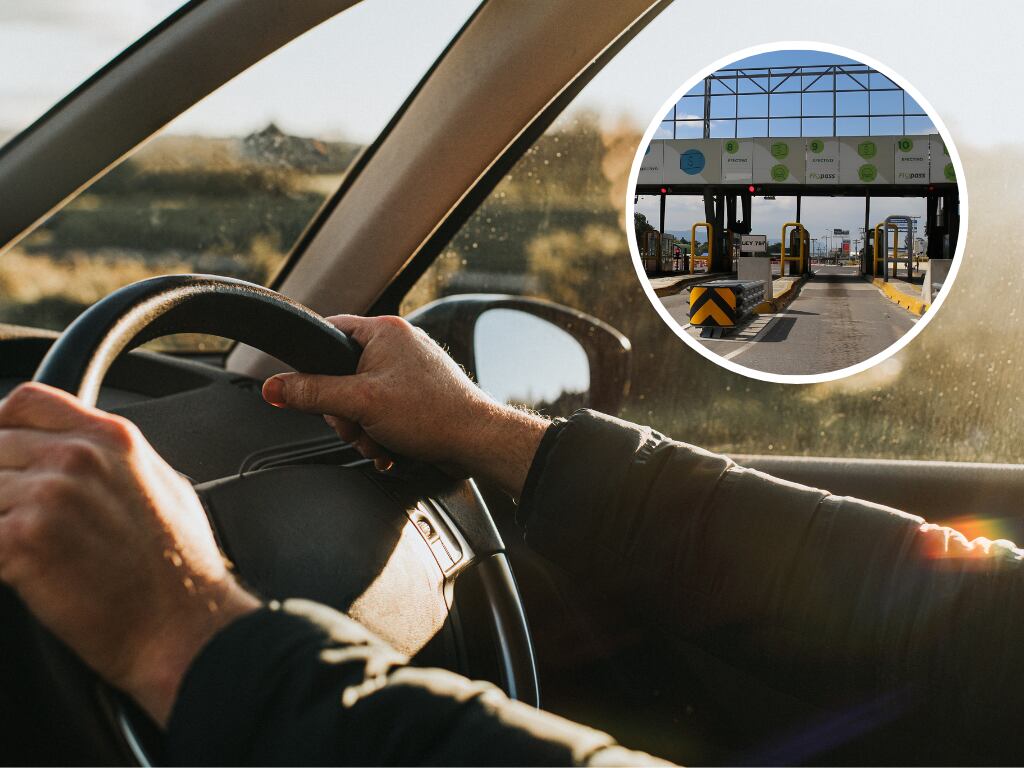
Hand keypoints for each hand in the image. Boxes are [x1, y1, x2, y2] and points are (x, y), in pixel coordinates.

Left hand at [0, 383, 259, 725]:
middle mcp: (78, 457)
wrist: (184, 627)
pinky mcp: (24, 540)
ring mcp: (49, 495)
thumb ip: (117, 462)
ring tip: (23, 549)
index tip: (1, 456)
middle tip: (16, 518)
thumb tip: (81, 456)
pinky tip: (16, 570)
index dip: (1, 426)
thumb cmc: (181, 571)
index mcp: (113, 439)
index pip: (26, 401)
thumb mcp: (165, 487)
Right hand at [262, 315, 549, 496]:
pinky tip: (390, 447)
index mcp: (384, 330)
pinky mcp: (418, 395)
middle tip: (358, 426)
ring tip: (380, 440)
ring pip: (361, 399)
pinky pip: (383, 411)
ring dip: (363, 428)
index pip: (329, 331)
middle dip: (345, 412)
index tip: (309, 387)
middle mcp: (399, 344)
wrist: (476, 442)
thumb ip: (312, 393)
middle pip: (341, 375)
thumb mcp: (359, 403)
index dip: (313, 362)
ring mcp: (410, 370)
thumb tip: (274, 388)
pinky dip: (381, 433)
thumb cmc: (433, 414)